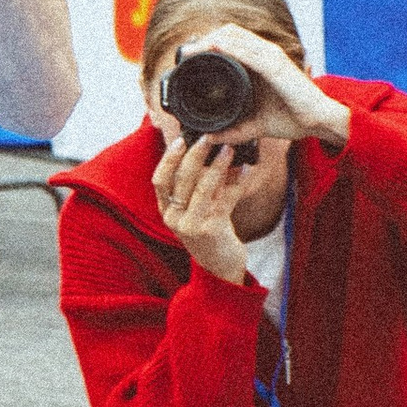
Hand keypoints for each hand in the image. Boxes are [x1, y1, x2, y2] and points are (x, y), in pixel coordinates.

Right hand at [152, 120, 257, 286]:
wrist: (218, 267)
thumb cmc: (208, 233)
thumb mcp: (193, 211)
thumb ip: (193, 187)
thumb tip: (203, 152)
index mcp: (166, 210)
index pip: (159, 180)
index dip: (168, 158)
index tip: (181, 140)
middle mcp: (174, 218)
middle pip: (182, 179)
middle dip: (196, 155)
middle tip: (208, 138)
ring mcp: (191, 225)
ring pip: (204, 187)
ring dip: (218, 165)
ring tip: (229, 149)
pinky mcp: (212, 230)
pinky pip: (226, 199)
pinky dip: (238, 181)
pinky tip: (247, 169)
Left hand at [172, 24, 350, 149]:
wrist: (318, 122)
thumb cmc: (292, 118)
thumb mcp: (255, 124)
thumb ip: (234, 131)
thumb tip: (210, 138)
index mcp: (259, 62)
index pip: (231, 41)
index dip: (208, 43)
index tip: (188, 56)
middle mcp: (265, 54)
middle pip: (230, 33)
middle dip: (205, 40)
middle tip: (185, 54)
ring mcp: (271, 57)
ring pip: (237, 37)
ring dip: (212, 41)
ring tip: (192, 51)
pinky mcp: (276, 67)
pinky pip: (250, 52)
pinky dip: (231, 48)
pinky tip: (216, 49)